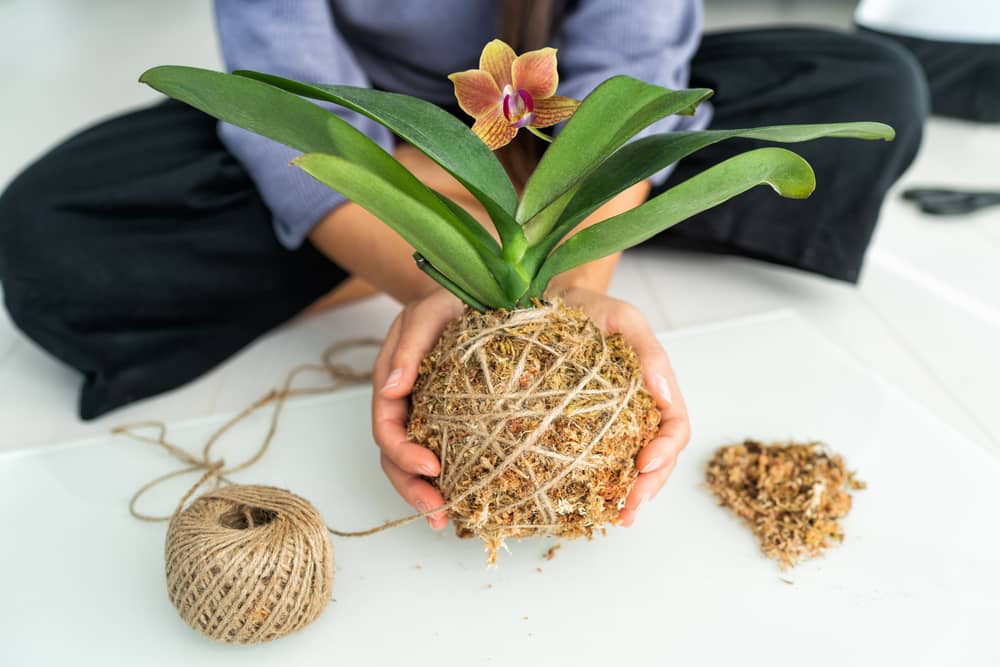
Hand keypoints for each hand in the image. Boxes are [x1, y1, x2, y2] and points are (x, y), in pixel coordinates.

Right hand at [371, 288, 462, 528]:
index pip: (386, 426)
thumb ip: (409, 346)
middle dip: (411, 488)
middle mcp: (405, 406)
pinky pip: (445, 454)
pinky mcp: (451, 422)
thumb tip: (392, 388)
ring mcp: (426, 416)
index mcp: (392, 383)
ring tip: (445, 520)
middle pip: (395, 457)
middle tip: (438, 512)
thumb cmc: (447, 301)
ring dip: (426, 494)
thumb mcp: (427, 313)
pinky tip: (464, 501)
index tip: (431, 467)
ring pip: (415, 464)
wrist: (475, 296)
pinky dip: (450, 481)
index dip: (402, 452)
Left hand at [550, 285, 690, 526]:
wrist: (553, 301)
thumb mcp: (624, 318)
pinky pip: (597, 460)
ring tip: (615, 517)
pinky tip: (587, 502)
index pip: (675, 428)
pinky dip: (597, 484)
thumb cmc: (593, 307)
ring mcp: (613, 422)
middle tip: (629, 509)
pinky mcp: (584, 427)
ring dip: (627, 494)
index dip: (665, 451)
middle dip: (649, 487)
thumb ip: (648, 350)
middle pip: (658, 458)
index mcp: (657, 388)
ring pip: (631, 467)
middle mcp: (640, 411)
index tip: (643, 464)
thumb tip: (666, 392)